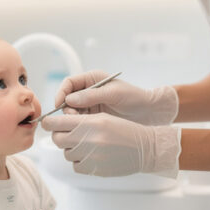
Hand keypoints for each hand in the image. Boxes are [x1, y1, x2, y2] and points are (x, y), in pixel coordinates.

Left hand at [41, 113, 180, 177]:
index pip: (55, 123)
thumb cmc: (124, 129)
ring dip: (72, 149)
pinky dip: (80, 161)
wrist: (144, 148)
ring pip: (66, 153)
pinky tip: (93, 155)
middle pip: (57, 139)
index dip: (49, 123)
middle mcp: (87, 139)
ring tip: (88, 145)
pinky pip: (76, 166)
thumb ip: (79, 120)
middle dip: (60, 136)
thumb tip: (56, 124)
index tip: (50, 123)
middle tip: (69, 134)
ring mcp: (90, 156)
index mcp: (89, 122)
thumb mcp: (102, 117)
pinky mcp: (94, 169)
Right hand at [56, 70, 177, 125]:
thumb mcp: (114, 94)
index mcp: (93, 79)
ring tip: (80, 124)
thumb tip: (70, 99)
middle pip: (67, 98)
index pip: (69, 83)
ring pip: (71, 111)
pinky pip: (80, 120)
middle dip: (65, 108)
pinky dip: (78, 125)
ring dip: (72, 118)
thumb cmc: (135, 98)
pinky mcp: (93, 117)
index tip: (59, 104)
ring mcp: (90, 105)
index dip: (61, 93)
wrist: (149, 113)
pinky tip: (83, 130)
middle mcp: (89, 91)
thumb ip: (92, 95)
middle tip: (72, 117)